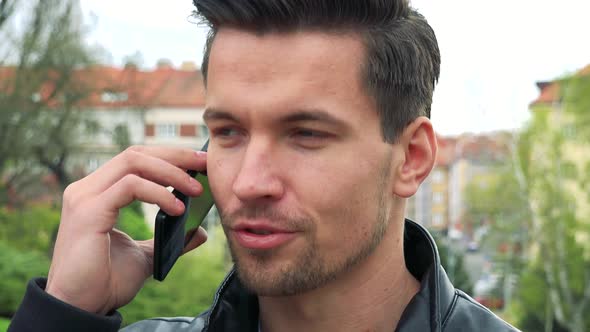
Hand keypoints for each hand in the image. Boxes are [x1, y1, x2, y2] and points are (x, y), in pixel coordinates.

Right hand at [45, 146, 207, 313]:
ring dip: (171, 172)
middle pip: (136, 154)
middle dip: (175, 155)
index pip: (136, 159)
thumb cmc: (106, 281)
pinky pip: (131, 187)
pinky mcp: (89, 211)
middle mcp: (87, 189)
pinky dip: (159, 193)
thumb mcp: (146, 255)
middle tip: (204, 163)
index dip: (169, 156)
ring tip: (196, 190)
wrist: (83, 308)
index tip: (199, 162)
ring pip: (134, 162)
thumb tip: (198, 230)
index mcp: (98, 193)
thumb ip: (168, 238)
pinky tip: (178, 209)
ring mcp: (85, 197)